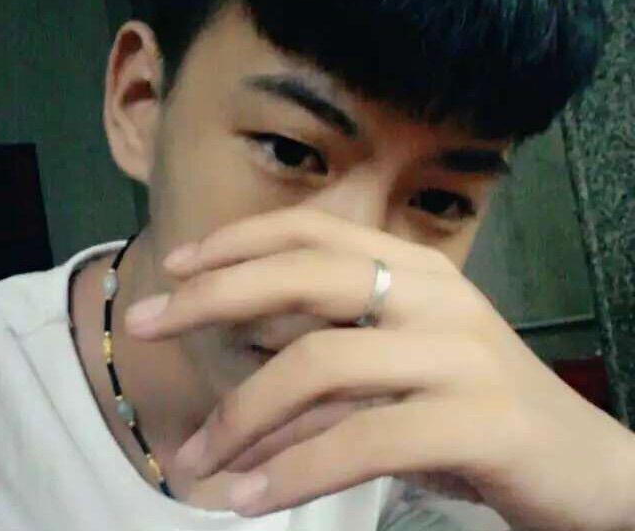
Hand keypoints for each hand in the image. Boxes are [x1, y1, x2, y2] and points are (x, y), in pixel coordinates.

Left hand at [126, 208, 634, 529]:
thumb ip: (328, 366)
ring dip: (244, 413)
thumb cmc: (471, 406)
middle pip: (309, 275)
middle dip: (216, 295)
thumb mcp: (394, 373)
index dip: (240, 240)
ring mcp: (458, 352)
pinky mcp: (478, 419)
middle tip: (146, 323)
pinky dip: (294, 470)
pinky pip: (363, 440)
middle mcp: (435, 293)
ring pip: (323, 364)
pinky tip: (250, 497)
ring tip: (197, 460)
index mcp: (415, 268)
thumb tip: (241, 379)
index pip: (314, 229)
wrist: (580, 463)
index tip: (177, 266)